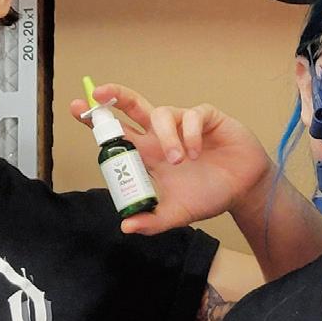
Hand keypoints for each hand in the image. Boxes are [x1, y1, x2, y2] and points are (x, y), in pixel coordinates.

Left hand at [70, 84, 272, 235]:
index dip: (98, 122)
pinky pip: (192, 116)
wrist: (244, 190)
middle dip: (114, 97)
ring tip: (179, 161)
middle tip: (98, 94)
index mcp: (149, 154)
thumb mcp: (177, 214)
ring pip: (162, 113)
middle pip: (133, 106)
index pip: (118, 133)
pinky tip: (198, 153)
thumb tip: (126, 226)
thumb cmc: (208, 195)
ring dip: (167, 137)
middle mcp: (162, 134)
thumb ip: (152, 221)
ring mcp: (184, 124)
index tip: (77, 111)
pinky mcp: (207, 118)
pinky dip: (192, 134)